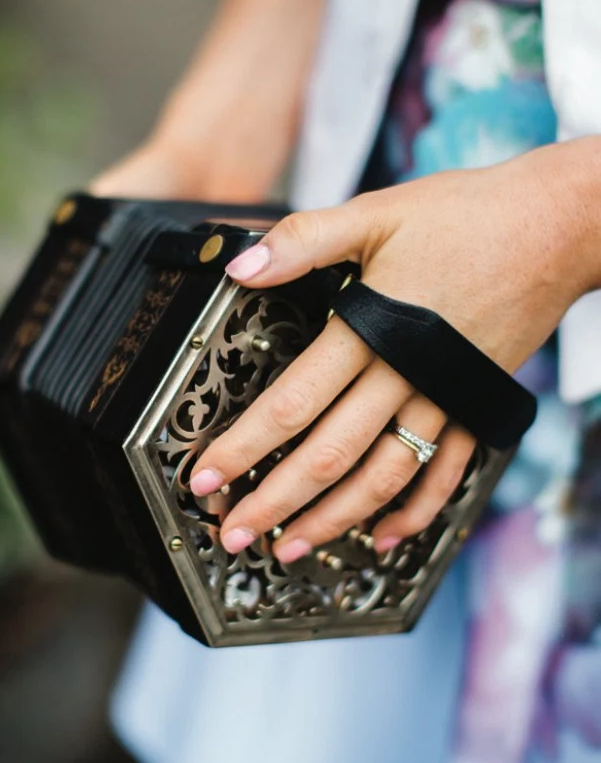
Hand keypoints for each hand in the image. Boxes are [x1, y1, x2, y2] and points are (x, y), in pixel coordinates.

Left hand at [190, 144, 596, 560]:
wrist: (556, 226)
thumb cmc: (467, 215)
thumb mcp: (376, 214)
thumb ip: (305, 241)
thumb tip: (240, 266)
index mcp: (372, 329)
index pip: (293, 403)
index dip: (244, 445)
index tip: (205, 478)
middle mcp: (407, 375)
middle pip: (330, 455)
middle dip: (276, 501)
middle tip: (235, 535)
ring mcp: (445, 397)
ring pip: (382, 477)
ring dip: (334, 518)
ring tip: (291, 548)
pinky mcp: (475, 405)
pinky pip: (445, 473)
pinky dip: (415, 511)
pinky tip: (382, 536)